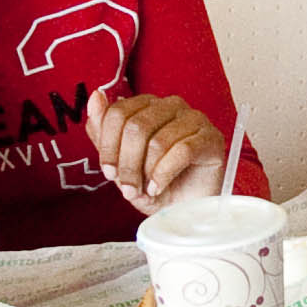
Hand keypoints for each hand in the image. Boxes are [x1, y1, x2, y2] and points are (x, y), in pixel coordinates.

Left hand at [85, 86, 225, 214]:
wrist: (184, 210)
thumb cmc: (154, 185)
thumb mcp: (120, 163)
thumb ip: (103, 131)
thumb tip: (96, 96)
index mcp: (147, 105)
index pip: (117, 112)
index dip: (108, 146)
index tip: (109, 172)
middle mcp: (171, 106)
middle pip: (136, 126)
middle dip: (127, 163)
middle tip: (128, 188)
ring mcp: (194, 119)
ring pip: (158, 141)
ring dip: (147, 172)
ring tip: (148, 190)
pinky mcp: (211, 138)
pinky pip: (182, 151)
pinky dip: (165, 174)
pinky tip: (160, 187)